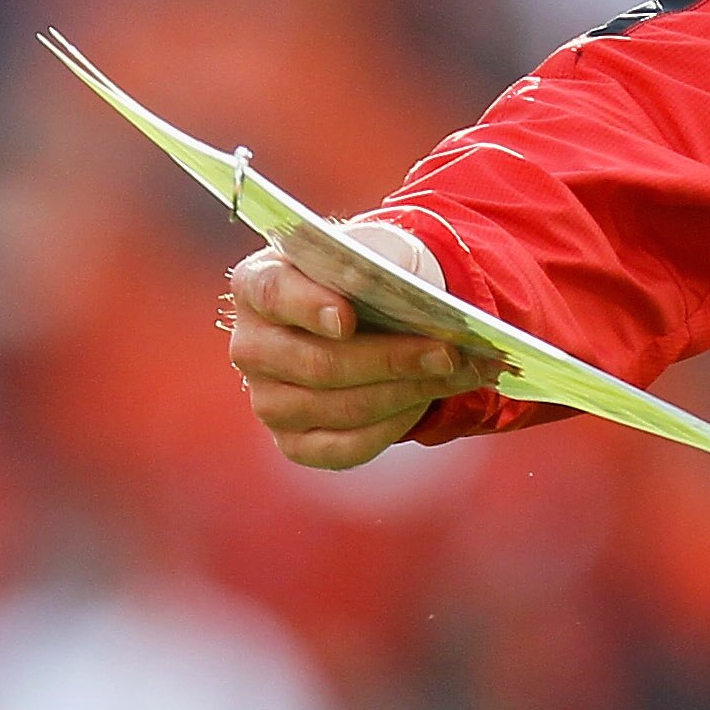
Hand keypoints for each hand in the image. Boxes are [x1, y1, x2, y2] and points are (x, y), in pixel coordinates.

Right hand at [225, 221, 466, 470]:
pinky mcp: (293, 441)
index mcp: (257, 285)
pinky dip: (393, 425)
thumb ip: (383, 272)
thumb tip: (432, 301)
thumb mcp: (365, 262)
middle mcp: (251, 346)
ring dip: (408, 392)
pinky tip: (424, 402)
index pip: (272, 292)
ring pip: (341, 407)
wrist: (356, 324)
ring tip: (458, 374)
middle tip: (448, 353)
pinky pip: (345, 447)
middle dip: (393, 359)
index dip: (308, 306)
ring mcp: (268, 400)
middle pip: (319, 363)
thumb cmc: (360, 287)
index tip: (346, 317)